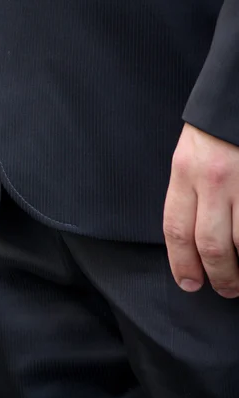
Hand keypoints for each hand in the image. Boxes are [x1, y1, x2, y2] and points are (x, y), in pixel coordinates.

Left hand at [164, 123, 238, 297]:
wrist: (238, 97)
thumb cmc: (215, 128)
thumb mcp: (189, 153)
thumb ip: (188, 190)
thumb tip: (189, 234)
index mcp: (185, 171)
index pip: (176, 228)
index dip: (180, 262)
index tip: (188, 283)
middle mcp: (213, 179)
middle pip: (210, 243)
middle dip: (216, 274)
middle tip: (223, 290)